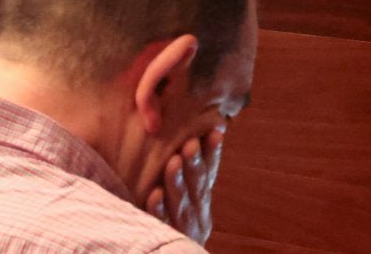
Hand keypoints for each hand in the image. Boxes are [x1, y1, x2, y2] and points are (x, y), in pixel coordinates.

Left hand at [144, 130, 222, 244]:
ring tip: (174, 162)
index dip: (213, 154)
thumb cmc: (175, 220)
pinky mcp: (165, 239)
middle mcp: (198, 215)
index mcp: (203, 202)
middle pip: (198, 187)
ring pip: (182, 204)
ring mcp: (183, 229)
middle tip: (191, 143)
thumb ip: (190, 176)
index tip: (215, 132)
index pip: (210, 174)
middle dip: (195, 164)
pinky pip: (161, 223)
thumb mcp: (188, 199)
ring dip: (178, 182)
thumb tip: (199, 133)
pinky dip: (159, 210)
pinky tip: (154, 195)